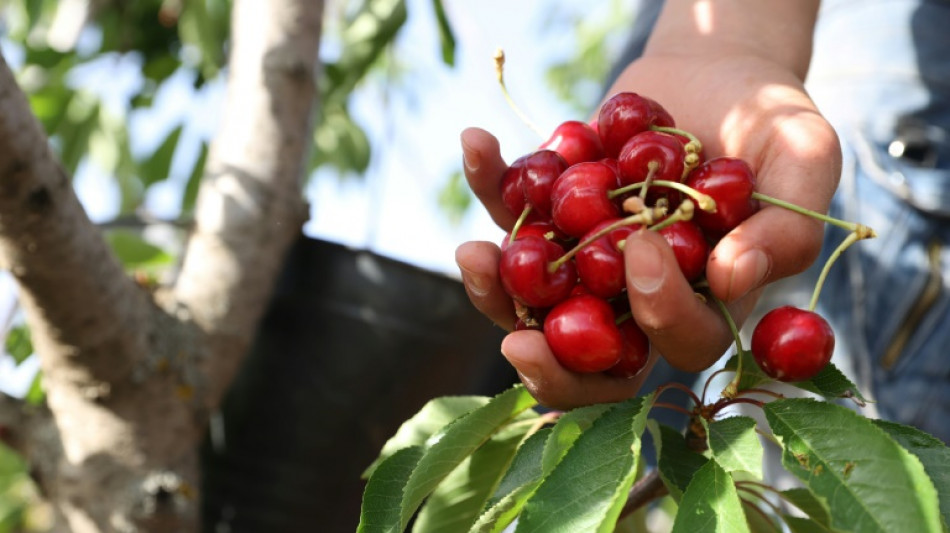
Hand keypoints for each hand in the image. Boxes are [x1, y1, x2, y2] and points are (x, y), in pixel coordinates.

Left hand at [457, 50, 839, 410]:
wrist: (710, 72)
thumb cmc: (768, 118)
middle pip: (593, 358)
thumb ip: (787, 225)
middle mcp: (640, 297)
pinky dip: (489, 183)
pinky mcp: (552, 217)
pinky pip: (512, 215)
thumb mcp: (801, 154)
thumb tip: (735, 280)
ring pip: (534, 301)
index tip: (641, 251)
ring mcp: (588, 262)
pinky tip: (477, 145)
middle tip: (518, 342)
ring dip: (494, 290)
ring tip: (472, 253)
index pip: (683, 339)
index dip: (660, 314)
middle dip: (551, 363)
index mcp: (706, 299)